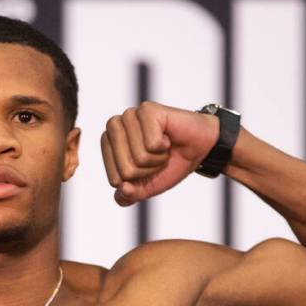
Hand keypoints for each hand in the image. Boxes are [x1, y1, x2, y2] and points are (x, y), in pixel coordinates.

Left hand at [100, 101, 219, 205]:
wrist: (198, 148)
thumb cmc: (169, 164)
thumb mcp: (146, 188)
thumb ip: (128, 196)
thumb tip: (123, 188)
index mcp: (107, 144)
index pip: (115, 179)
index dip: (136, 181)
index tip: (146, 167)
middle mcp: (114, 126)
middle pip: (125, 170)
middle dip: (147, 170)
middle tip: (157, 157)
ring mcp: (129, 115)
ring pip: (138, 157)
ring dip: (156, 159)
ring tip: (162, 147)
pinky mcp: (147, 110)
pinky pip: (151, 144)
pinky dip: (163, 147)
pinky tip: (168, 137)